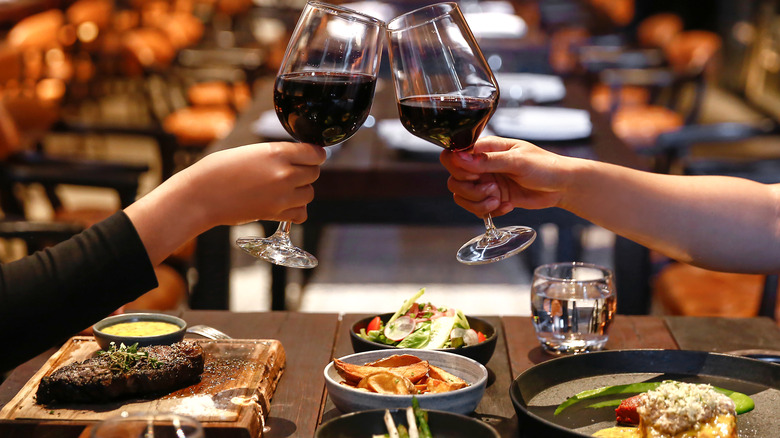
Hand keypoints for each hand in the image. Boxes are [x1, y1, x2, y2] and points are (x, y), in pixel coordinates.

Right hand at [126, 142, 325, 265]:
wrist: (201, 195)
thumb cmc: (218, 170)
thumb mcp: (251, 152)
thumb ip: (277, 155)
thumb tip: (296, 160)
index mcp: (277, 152)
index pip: (316, 153)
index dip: (314, 154)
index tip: (309, 156)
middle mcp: (284, 174)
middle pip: (315, 173)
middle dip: (306, 172)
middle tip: (291, 172)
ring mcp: (282, 196)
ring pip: (309, 193)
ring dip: (301, 191)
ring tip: (284, 188)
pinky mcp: (275, 214)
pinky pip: (301, 213)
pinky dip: (296, 210)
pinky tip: (284, 205)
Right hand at [439, 136, 570, 217]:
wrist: (562, 186)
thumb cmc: (544, 166)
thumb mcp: (517, 161)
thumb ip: (488, 160)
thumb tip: (460, 157)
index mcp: (486, 148)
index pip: (454, 155)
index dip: (459, 168)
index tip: (476, 175)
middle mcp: (482, 165)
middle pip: (454, 180)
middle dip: (471, 190)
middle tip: (492, 188)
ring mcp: (486, 183)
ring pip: (463, 196)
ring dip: (478, 203)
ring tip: (499, 200)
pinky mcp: (492, 198)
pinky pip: (477, 208)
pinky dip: (489, 211)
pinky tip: (507, 206)